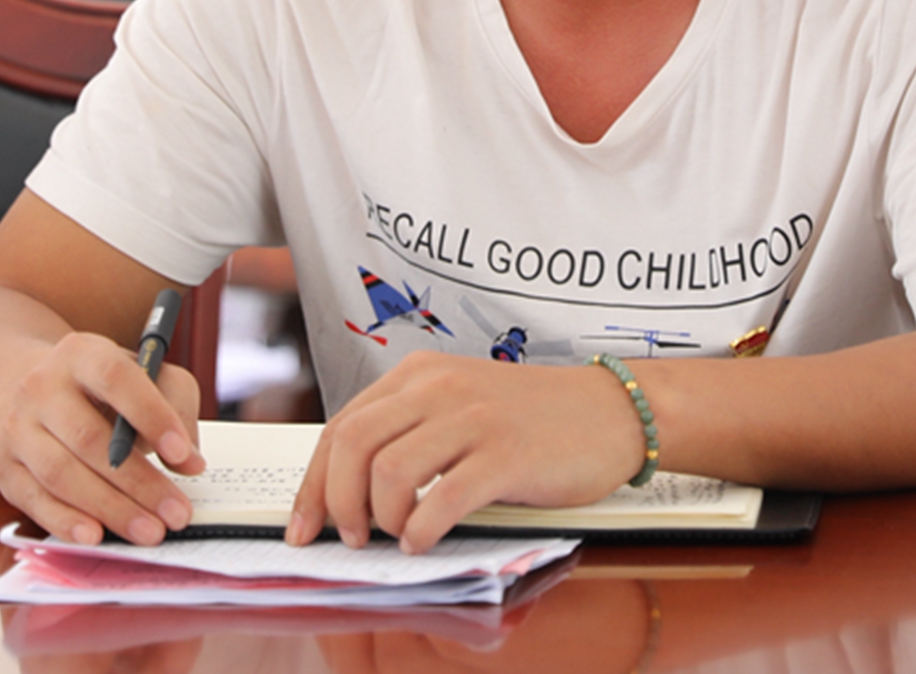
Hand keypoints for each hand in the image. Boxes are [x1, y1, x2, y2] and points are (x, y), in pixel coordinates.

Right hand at [0, 329, 203, 545]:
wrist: (35, 394)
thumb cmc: (105, 391)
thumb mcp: (146, 376)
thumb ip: (177, 405)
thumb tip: (190, 461)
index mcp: (81, 354)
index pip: (115, 378)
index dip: (150, 414)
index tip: (182, 454)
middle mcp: (41, 387)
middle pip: (89, 438)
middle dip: (139, 482)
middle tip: (177, 513)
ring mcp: (17, 428)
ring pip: (61, 473)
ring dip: (109, 509)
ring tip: (149, 532)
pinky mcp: (6, 469)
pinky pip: (34, 500)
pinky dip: (65, 521)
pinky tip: (96, 536)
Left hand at [291, 352, 644, 553]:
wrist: (611, 410)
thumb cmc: (533, 419)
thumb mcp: (459, 405)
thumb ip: (410, 429)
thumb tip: (349, 489)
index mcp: (419, 375)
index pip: (341, 428)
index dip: (314, 484)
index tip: (304, 525)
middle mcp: (439, 389)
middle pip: (353, 446)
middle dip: (338, 503)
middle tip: (352, 537)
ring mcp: (473, 420)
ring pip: (389, 474)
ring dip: (381, 519)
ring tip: (396, 536)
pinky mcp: (507, 455)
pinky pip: (442, 499)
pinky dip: (421, 530)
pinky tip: (424, 541)